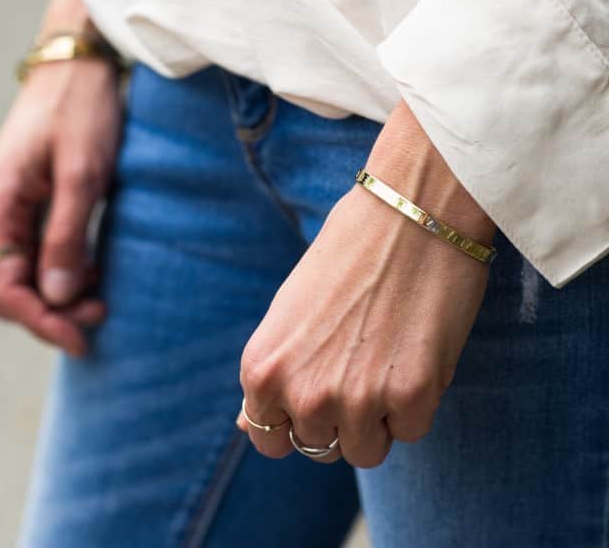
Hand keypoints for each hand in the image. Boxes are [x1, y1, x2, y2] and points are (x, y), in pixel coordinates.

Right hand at [0, 57, 121, 355]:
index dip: (41, 321)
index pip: (4, 287)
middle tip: (100, 316)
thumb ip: (67, 236)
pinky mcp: (35, 200)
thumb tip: (58, 297)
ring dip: (60, 293)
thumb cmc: (81, 111)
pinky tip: (92, 272)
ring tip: (101, 299)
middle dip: (53, 310)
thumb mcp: (82, 176)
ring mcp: (13, 207)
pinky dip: (65, 269)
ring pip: (28, 271)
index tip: (81, 338)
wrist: (81, 65)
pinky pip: (41, 250)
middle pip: (12, 285)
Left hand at [238, 101, 494, 466]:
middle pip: (321, 448)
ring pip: (367, 451)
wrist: (407, 211)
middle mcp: (301, 393)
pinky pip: (412, 430)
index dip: (295, 422)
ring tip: (387, 355)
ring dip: (379, 416)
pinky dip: (417, 401)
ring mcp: (355, 398)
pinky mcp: (411, 395)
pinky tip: (415, 349)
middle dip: (340, 417)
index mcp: (262, 369)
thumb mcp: (286, 314)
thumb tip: (245, 427)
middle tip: (359, 360)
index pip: (268, 440)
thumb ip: (270, 375)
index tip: (318, 391)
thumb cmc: (346, 255)